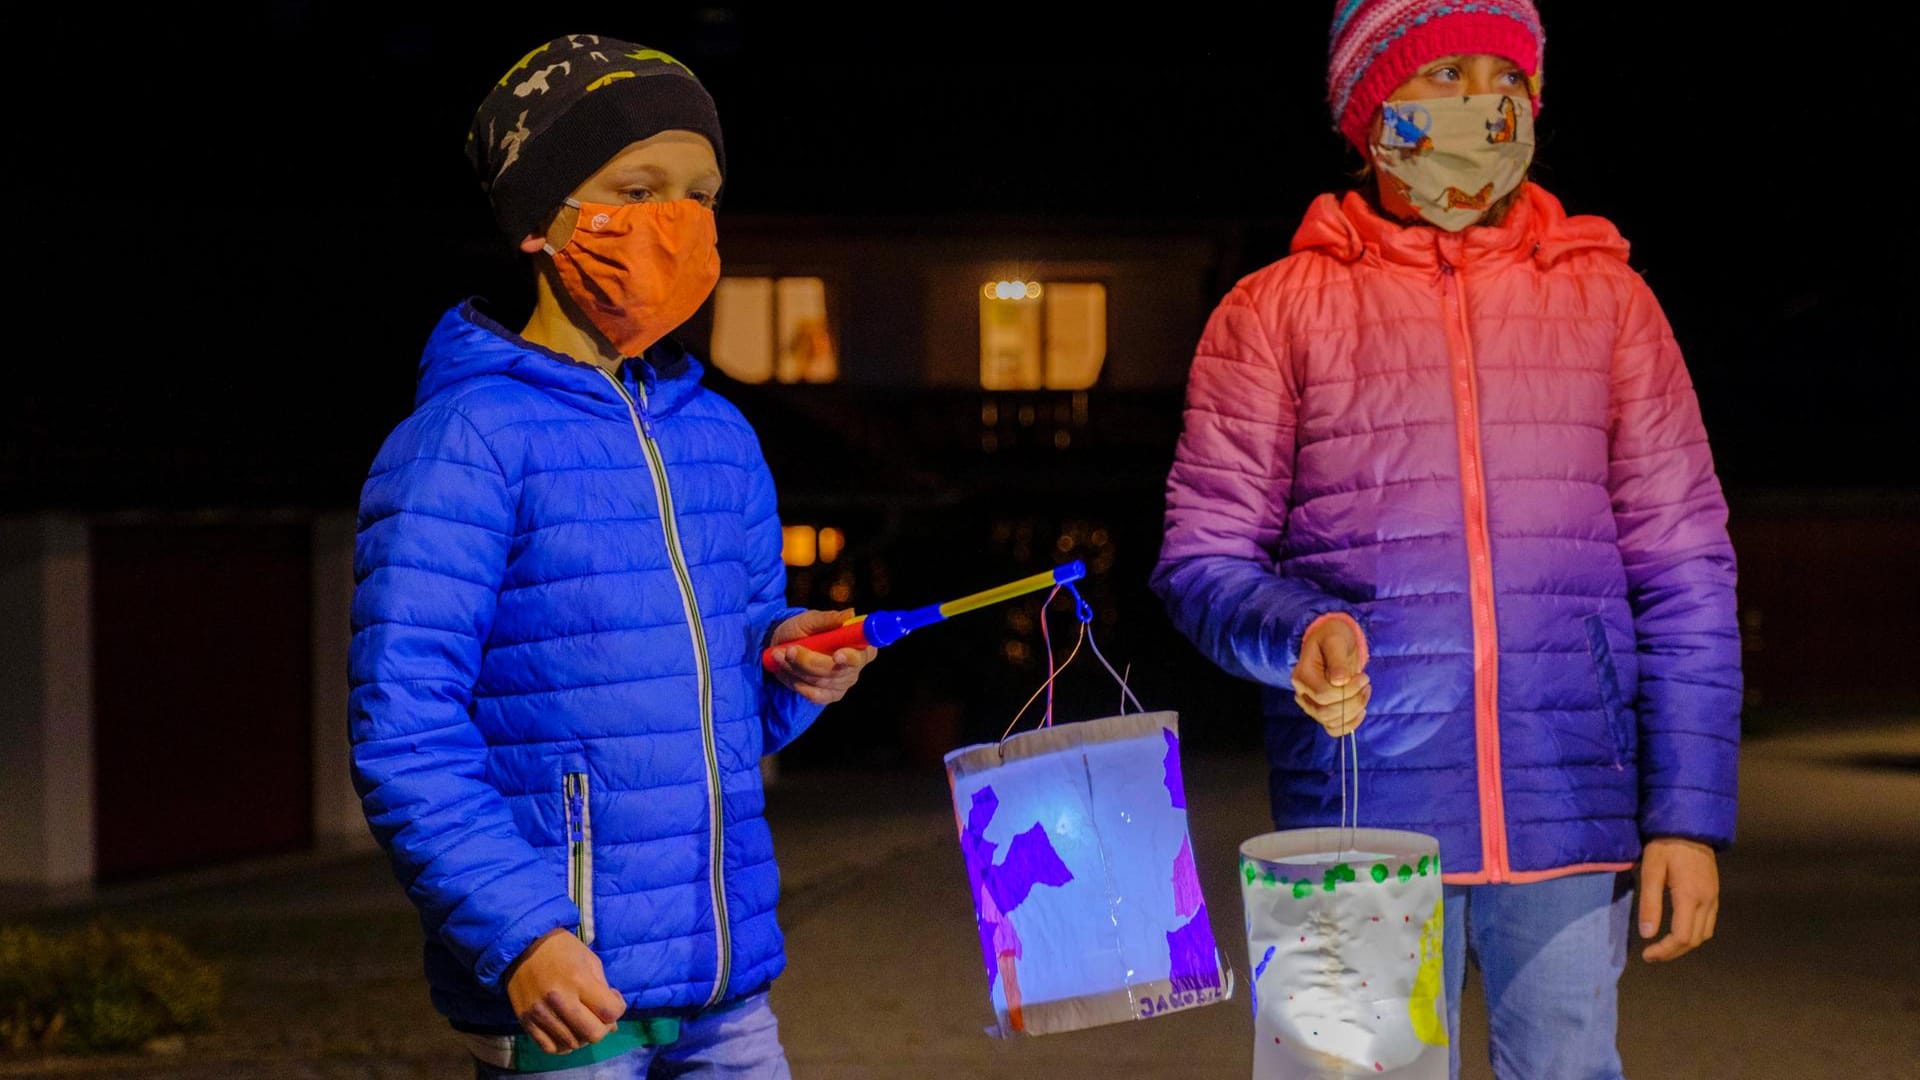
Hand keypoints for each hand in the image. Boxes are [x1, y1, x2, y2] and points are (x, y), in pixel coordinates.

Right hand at [505, 928, 625, 1054]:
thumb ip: (604, 992)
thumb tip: (612, 1026)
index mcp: (578, 980)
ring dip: (582, 1036)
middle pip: (593, 1035)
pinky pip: (550, 1048)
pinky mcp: (525, 1022)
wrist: (523, 945)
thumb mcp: (590, 961)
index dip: (618, 1009)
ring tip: (581, 1020)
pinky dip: (563, 1044)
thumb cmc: (562, 948)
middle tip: (598, 1015)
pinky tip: (566, 1031)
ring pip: (572, 1044)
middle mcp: (559, 1000)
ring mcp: (540, 1013)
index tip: (612, 998)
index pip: (610, 1012)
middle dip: (603, 1027)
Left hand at [767, 609, 877, 704]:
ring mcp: (844, 682)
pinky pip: (813, 694)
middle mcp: (856, 665)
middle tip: (789, 650)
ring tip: (781, 653)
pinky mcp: (829, 695)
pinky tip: (786, 668)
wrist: (784, 648)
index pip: (866, 653)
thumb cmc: (802, 630)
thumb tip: (850, 614)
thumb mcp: (810, 620)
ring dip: (796, 667)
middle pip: (838, 671)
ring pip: (820, 681)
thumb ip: (829, 619)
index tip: (837, 655)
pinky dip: (795, 681)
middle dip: (810, 661)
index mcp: (859, 643)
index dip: (852, 656)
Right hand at [1290, 615, 1370, 736]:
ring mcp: (1311, 705)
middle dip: (1353, 701)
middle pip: (1326, 712)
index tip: (1363, 677)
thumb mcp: (1335, 641)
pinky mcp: (1322, 712)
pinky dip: (1350, 724)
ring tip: (1365, 691)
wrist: (1332, 642)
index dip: (1347, 691)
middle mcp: (1302, 694)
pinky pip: (1334, 729)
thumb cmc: (1332, 637)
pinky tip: (1361, 710)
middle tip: (1366, 683)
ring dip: (1354, 710)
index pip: (1323, 695)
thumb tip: (1340, 681)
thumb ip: (1337, 659)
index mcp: (1301, 675)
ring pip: (1331, 722)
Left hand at [1638, 837, 1719, 962]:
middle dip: (1674, 952)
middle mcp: (1707, 901)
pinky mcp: (1714, 894)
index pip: (1682, 937)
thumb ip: (1650, 903)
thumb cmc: (1666, 846)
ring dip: (1685, 945)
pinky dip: (1694, 933)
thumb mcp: (1651, 871)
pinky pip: (1708, 923)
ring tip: (1663, 947)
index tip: (1647, 954)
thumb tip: (1647, 934)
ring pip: (1705, 934)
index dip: (1665, 950)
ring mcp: (1714, 898)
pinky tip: (1678, 931)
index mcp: (1690, 897)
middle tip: (1652, 955)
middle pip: (1695, 940)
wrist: (1690, 827)